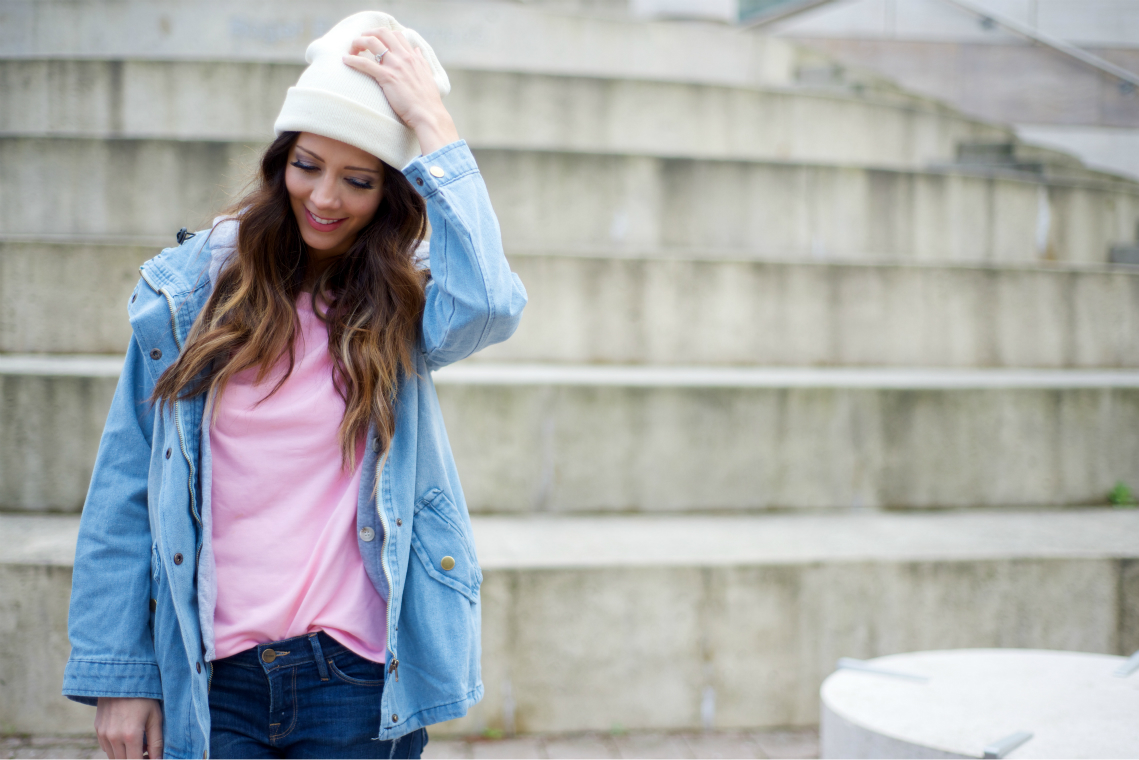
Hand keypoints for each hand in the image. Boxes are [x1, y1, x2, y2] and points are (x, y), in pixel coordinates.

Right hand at [94, 697, 162, 758]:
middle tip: (146, 750)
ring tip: (139, 742)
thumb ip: (156, 743)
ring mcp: (103, 734)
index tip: (150, 757)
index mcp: (131, 735)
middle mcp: (114, 737)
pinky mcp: (98, 730)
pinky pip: (107, 748)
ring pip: (114, 757)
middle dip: (136, 758)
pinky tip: (127, 736)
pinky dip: (117, 748)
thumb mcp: (155, 717)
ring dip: (125, 754)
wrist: (122, 679)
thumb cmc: (144, 697)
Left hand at [343, 27, 459, 155]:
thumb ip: (421, 61)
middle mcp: (403, 57)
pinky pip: (365, 63)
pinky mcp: (387, 77)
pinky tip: (345, 60)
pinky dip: (353, 59)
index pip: (396, 35)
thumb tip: (417, 50)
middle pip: (382, 32)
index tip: (375, 41)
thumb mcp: (427, 75)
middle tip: (360, 43)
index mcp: (412, 56)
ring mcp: (395, 66)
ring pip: (372, 42)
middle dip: (368, 33)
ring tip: (351, 50)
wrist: (428, 114)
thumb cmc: (428, 100)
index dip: (383, 35)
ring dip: (358, 42)